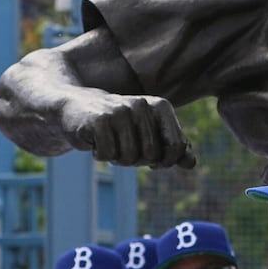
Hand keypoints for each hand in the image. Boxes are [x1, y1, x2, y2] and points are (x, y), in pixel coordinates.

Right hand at [63, 89, 196, 169]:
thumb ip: (172, 148)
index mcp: (160, 106)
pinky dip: (100, 155)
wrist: (76, 108)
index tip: (149, 157)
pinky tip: (94, 140)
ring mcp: (120, 111)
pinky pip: (107, 156)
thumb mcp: (148, 135)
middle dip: (136, 160)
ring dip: (117, 159)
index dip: (163, 161)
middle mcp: (142, 105)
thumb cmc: (117, 125)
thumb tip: (191, 163)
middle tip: (122, 146)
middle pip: (151, 156)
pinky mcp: (98, 120)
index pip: (175, 148)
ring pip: (129, 158)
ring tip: (109, 141)